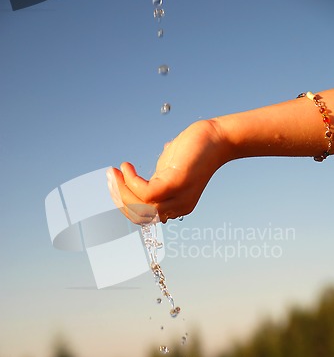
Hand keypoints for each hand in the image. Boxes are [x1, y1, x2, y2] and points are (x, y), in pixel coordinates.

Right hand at [107, 119, 230, 222]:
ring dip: (122, 189)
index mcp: (176, 206)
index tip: (113, 185)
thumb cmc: (192, 151)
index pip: (144, 218)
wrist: (216, 138)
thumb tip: (133, 178)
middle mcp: (178, 206)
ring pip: (140, 206)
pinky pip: (146, 192)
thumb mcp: (168, 170)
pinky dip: (131, 180)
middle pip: (139, 216)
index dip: (124, 204)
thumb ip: (153, 179)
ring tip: (115, 171)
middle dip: (119, 198)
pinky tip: (127, 167)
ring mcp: (178, 197)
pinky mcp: (176, 183)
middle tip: (110, 177)